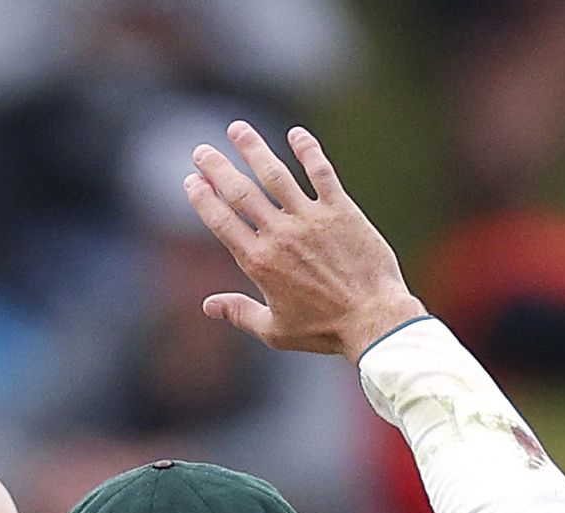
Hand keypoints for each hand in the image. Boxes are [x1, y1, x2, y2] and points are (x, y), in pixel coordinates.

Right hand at [184, 123, 421, 358]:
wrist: (373, 319)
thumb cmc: (325, 331)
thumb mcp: (275, 330)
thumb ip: (239, 313)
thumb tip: (208, 306)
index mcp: (260, 263)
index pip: (222, 222)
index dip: (203, 198)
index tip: (192, 181)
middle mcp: (280, 235)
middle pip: (241, 192)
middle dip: (217, 168)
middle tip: (202, 150)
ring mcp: (311, 219)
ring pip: (276, 175)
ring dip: (254, 149)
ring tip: (238, 130)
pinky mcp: (341, 210)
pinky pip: (321, 173)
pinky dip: (308, 151)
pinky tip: (296, 135)